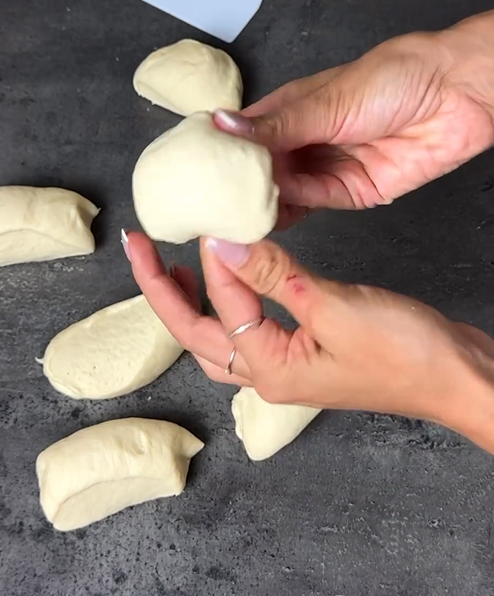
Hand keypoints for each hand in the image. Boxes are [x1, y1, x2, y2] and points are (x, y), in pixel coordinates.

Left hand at [126, 231, 493, 453]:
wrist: (454, 377)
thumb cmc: (405, 352)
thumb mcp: (334, 306)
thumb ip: (274, 276)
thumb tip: (223, 246)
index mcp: (271, 369)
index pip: (223, 307)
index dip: (212, 260)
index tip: (207, 218)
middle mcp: (268, 376)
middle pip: (196, 335)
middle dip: (163, 292)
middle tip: (141, 250)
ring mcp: (285, 369)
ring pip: (217, 338)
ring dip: (191, 303)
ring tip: (173, 267)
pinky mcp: (303, 356)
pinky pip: (248, 331)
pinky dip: (229, 305)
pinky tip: (231, 282)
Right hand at [214, 12, 493, 214]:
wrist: (457, 97)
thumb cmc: (395, 78)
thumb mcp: (326, 101)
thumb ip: (276, 125)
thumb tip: (221, 126)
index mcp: (292, 109)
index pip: (244, 133)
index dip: (217, 149)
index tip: (189, 168)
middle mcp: (304, 140)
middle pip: (259, 167)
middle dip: (233, 183)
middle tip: (202, 201)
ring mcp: (325, 167)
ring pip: (281, 191)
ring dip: (257, 201)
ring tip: (225, 215)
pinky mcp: (348, 192)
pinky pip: (311, 205)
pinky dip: (288, 211)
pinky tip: (264, 216)